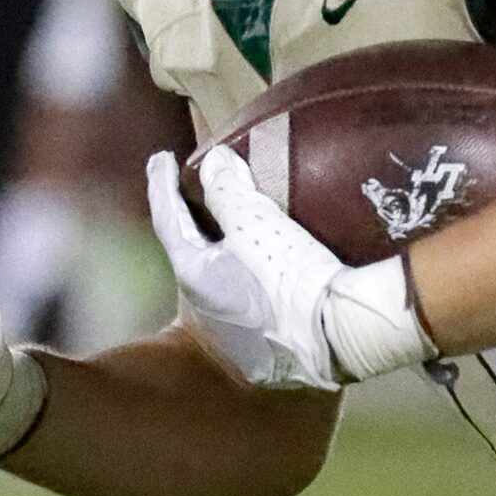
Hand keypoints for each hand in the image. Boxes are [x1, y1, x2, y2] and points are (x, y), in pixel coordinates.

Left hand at [145, 148, 431, 390]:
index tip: (162, 158)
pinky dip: (243, 263)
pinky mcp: (264, 336)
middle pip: (189, 249)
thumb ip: (228, 190)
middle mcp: (203, 305)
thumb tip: (215, 161)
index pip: (169, 219)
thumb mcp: (255, 224)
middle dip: (189, 219)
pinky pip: (244, 287)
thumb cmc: (286, 277)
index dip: (163, 185)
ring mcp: (233, 326)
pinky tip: (263, 255)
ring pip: (216, 271)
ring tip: (228, 216)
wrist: (333, 337)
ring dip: (218, 243)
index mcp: (193, 275)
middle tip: (191, 189)